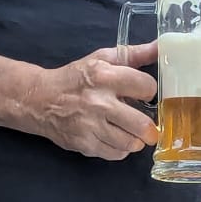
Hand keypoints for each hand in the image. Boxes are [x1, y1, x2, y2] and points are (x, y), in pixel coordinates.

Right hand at [30, 43, 158, 159]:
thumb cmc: (75, 78)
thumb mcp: (102, 58)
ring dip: (136, 139)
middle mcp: (98, 103)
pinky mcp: (84, 145)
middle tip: (147, 123)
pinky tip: (117, 138)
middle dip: (150, 126)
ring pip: (131, 143)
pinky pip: (116, 154)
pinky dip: (121, 149)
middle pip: (142, 124)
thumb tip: (161, 47)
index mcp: (104, 77)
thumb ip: (134, 54)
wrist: (39, 100)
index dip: (149, 91)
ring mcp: (90, 126)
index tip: (143, 93)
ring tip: (131, 131)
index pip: (146, 87)